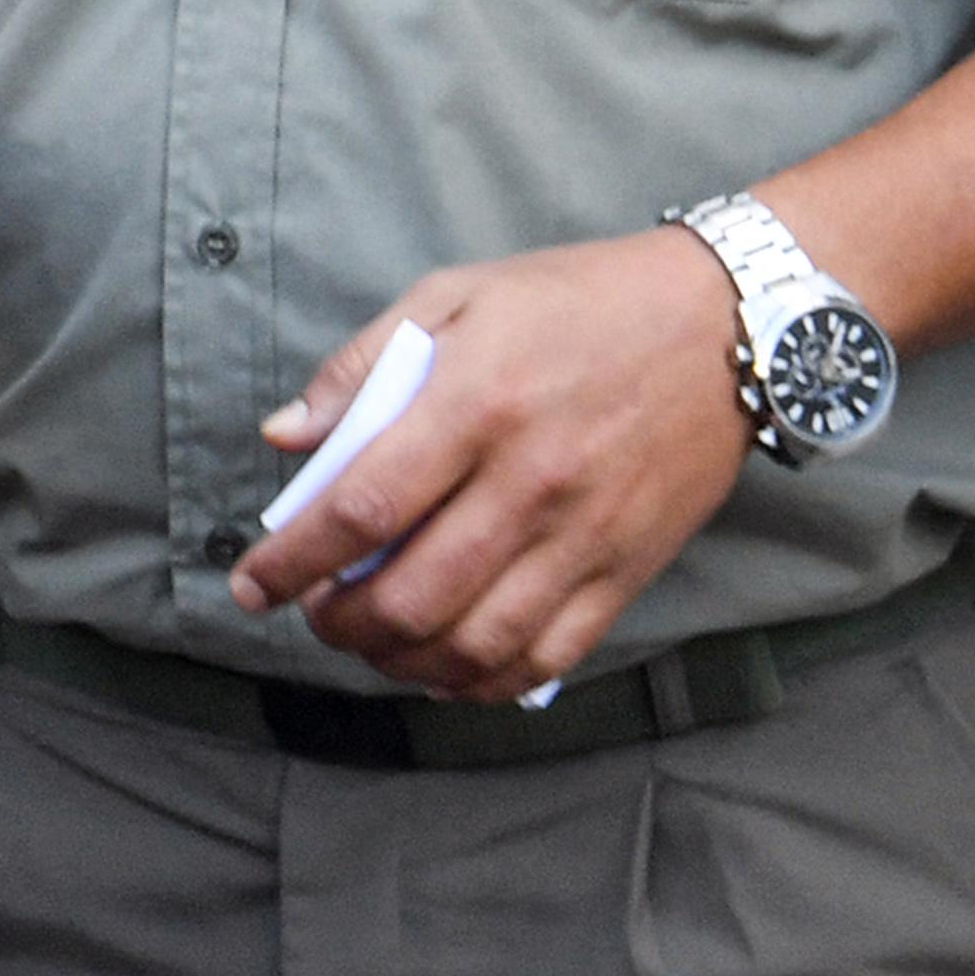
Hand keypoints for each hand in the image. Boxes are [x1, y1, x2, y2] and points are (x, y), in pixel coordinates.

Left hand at [227, 227, 752, 697]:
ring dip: (401, 661)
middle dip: (338, 624)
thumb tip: (285, 437)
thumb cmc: (577, 302)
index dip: (293, 560)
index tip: (250, 585)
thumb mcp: (457, 295)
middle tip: (313, 613)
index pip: (361, 508)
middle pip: (412, 596)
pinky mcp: (629, 570)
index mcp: (476, 405)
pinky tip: (444, 667)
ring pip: (475, 644)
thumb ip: (361, 366)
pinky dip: (483, 680)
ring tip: (369, 641)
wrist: (724, 322)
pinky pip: (547, 657)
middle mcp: (531, 482)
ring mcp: (585, 535)